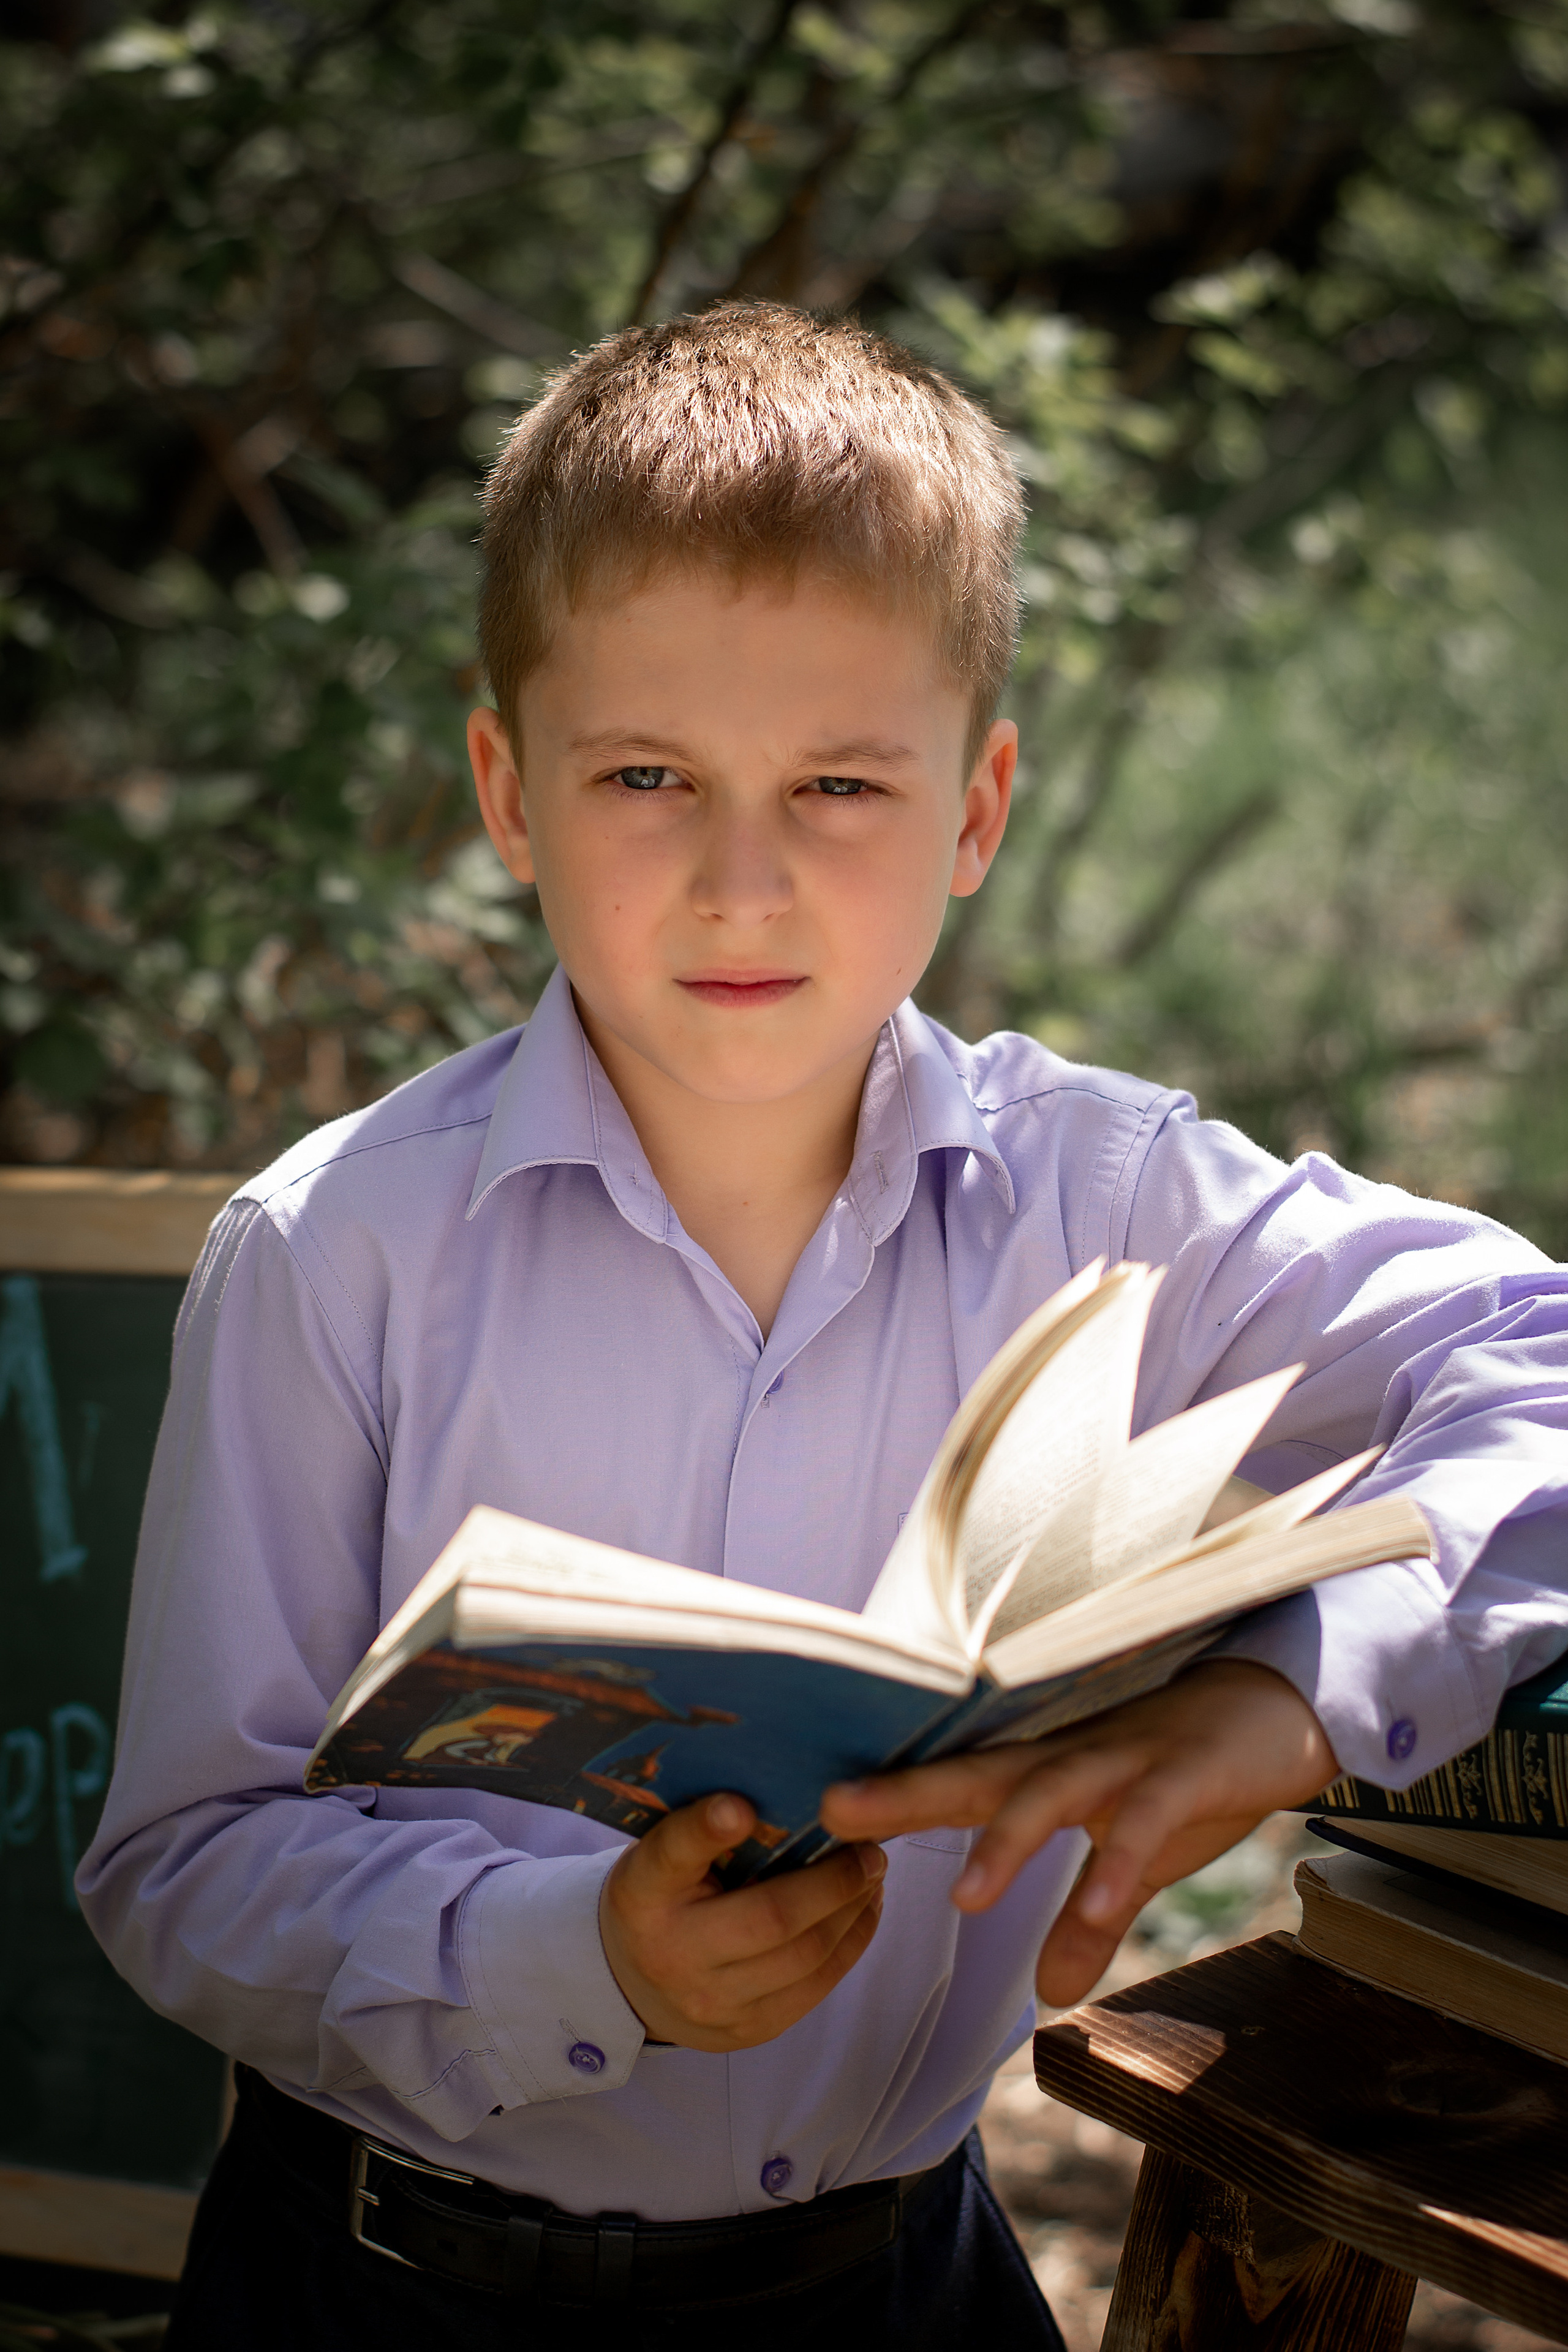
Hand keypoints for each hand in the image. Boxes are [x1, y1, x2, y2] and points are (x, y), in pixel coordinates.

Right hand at [599, 1792, 886, 2050]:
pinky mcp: (749, 2030)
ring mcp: (713, 2002)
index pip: (672, 1854)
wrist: (631, 1983)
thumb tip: (789, 1793)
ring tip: (873, 1873)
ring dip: (852, 1911)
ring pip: (805, 1957)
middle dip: (833, 1881)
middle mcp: (673, 1953)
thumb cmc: (662, 1896)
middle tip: (869, 1849)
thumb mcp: (662, 1853)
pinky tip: (863, 1910)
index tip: (740, 1806)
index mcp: (643, 1893)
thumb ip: (705, 1828)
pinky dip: (851, 1944)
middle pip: (769, 1917)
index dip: (706, 1828)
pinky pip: (815, 1988)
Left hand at [819, 1660, 1336, 2008]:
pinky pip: (1145, 1821)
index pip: (956, 1783)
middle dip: (907, 1793)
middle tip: (837, 1814)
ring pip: (1054, 1790)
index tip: (813, 1817)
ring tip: (966, 1900)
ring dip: (1009, 1843)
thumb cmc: (1191, 1778)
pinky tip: (1091, 1916)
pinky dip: (1118, 1868)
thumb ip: (1091, 1922)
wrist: (1278, 1711)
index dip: (888, 1798)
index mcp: (1050, 1770)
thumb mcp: (1138, 1862)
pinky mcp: (1184, 1773)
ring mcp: (1126, 1758)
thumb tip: (1050, 1996)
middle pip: (979, 1772)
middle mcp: (1073, 1756)